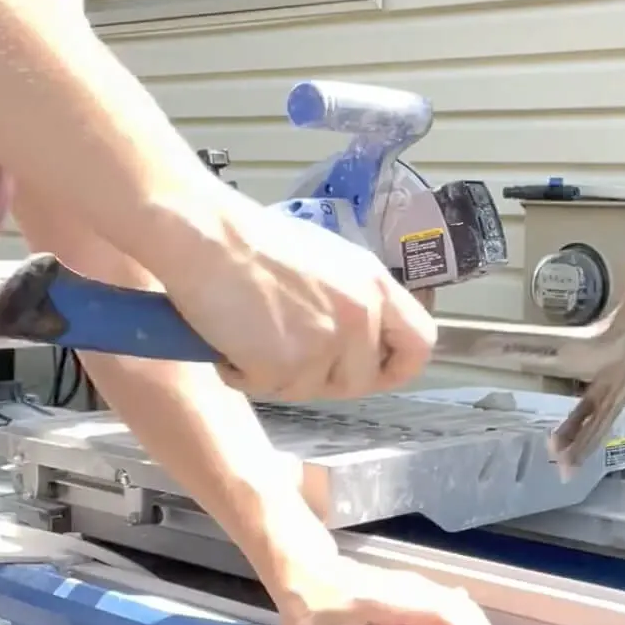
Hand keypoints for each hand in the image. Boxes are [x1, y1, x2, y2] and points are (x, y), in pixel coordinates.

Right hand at [155, 187, 438, 402]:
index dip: (397, 366)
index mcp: (375, 286)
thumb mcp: (331, 262)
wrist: (205, 235)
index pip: (419, 345)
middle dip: (322, 376)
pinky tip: (229, 339)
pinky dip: (242, 373)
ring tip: (250, 331)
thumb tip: (364, 338)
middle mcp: (359, 317)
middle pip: (359, 381)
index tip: (376, 370)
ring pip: (309, 390)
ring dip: (276, 374)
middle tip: (286, 349)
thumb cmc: (255, 241)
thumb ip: (356, 300)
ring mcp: (325, 344)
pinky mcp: (286, 364)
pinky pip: (267, 389)